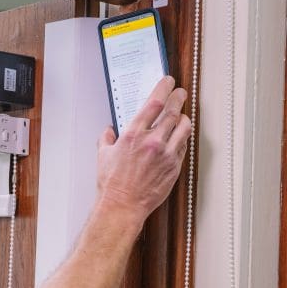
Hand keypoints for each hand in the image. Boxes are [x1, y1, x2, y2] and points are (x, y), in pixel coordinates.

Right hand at [96, 76, 191, 220]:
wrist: (123, 205)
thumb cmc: (112, 183)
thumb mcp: (103, 156)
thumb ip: (106, 139)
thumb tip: (108, 132)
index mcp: (133, 135)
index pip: (154, 102)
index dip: (163, 88)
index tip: (167, 82)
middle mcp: (152, 141)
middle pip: (173, 111)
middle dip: (178, 98)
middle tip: (180, 93)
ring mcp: (166, 154)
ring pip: (184, 127)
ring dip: (184, 118)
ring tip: (181, 115)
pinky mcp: (174, 166)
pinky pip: (183, 146)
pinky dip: (182, 138)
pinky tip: (178, 137)